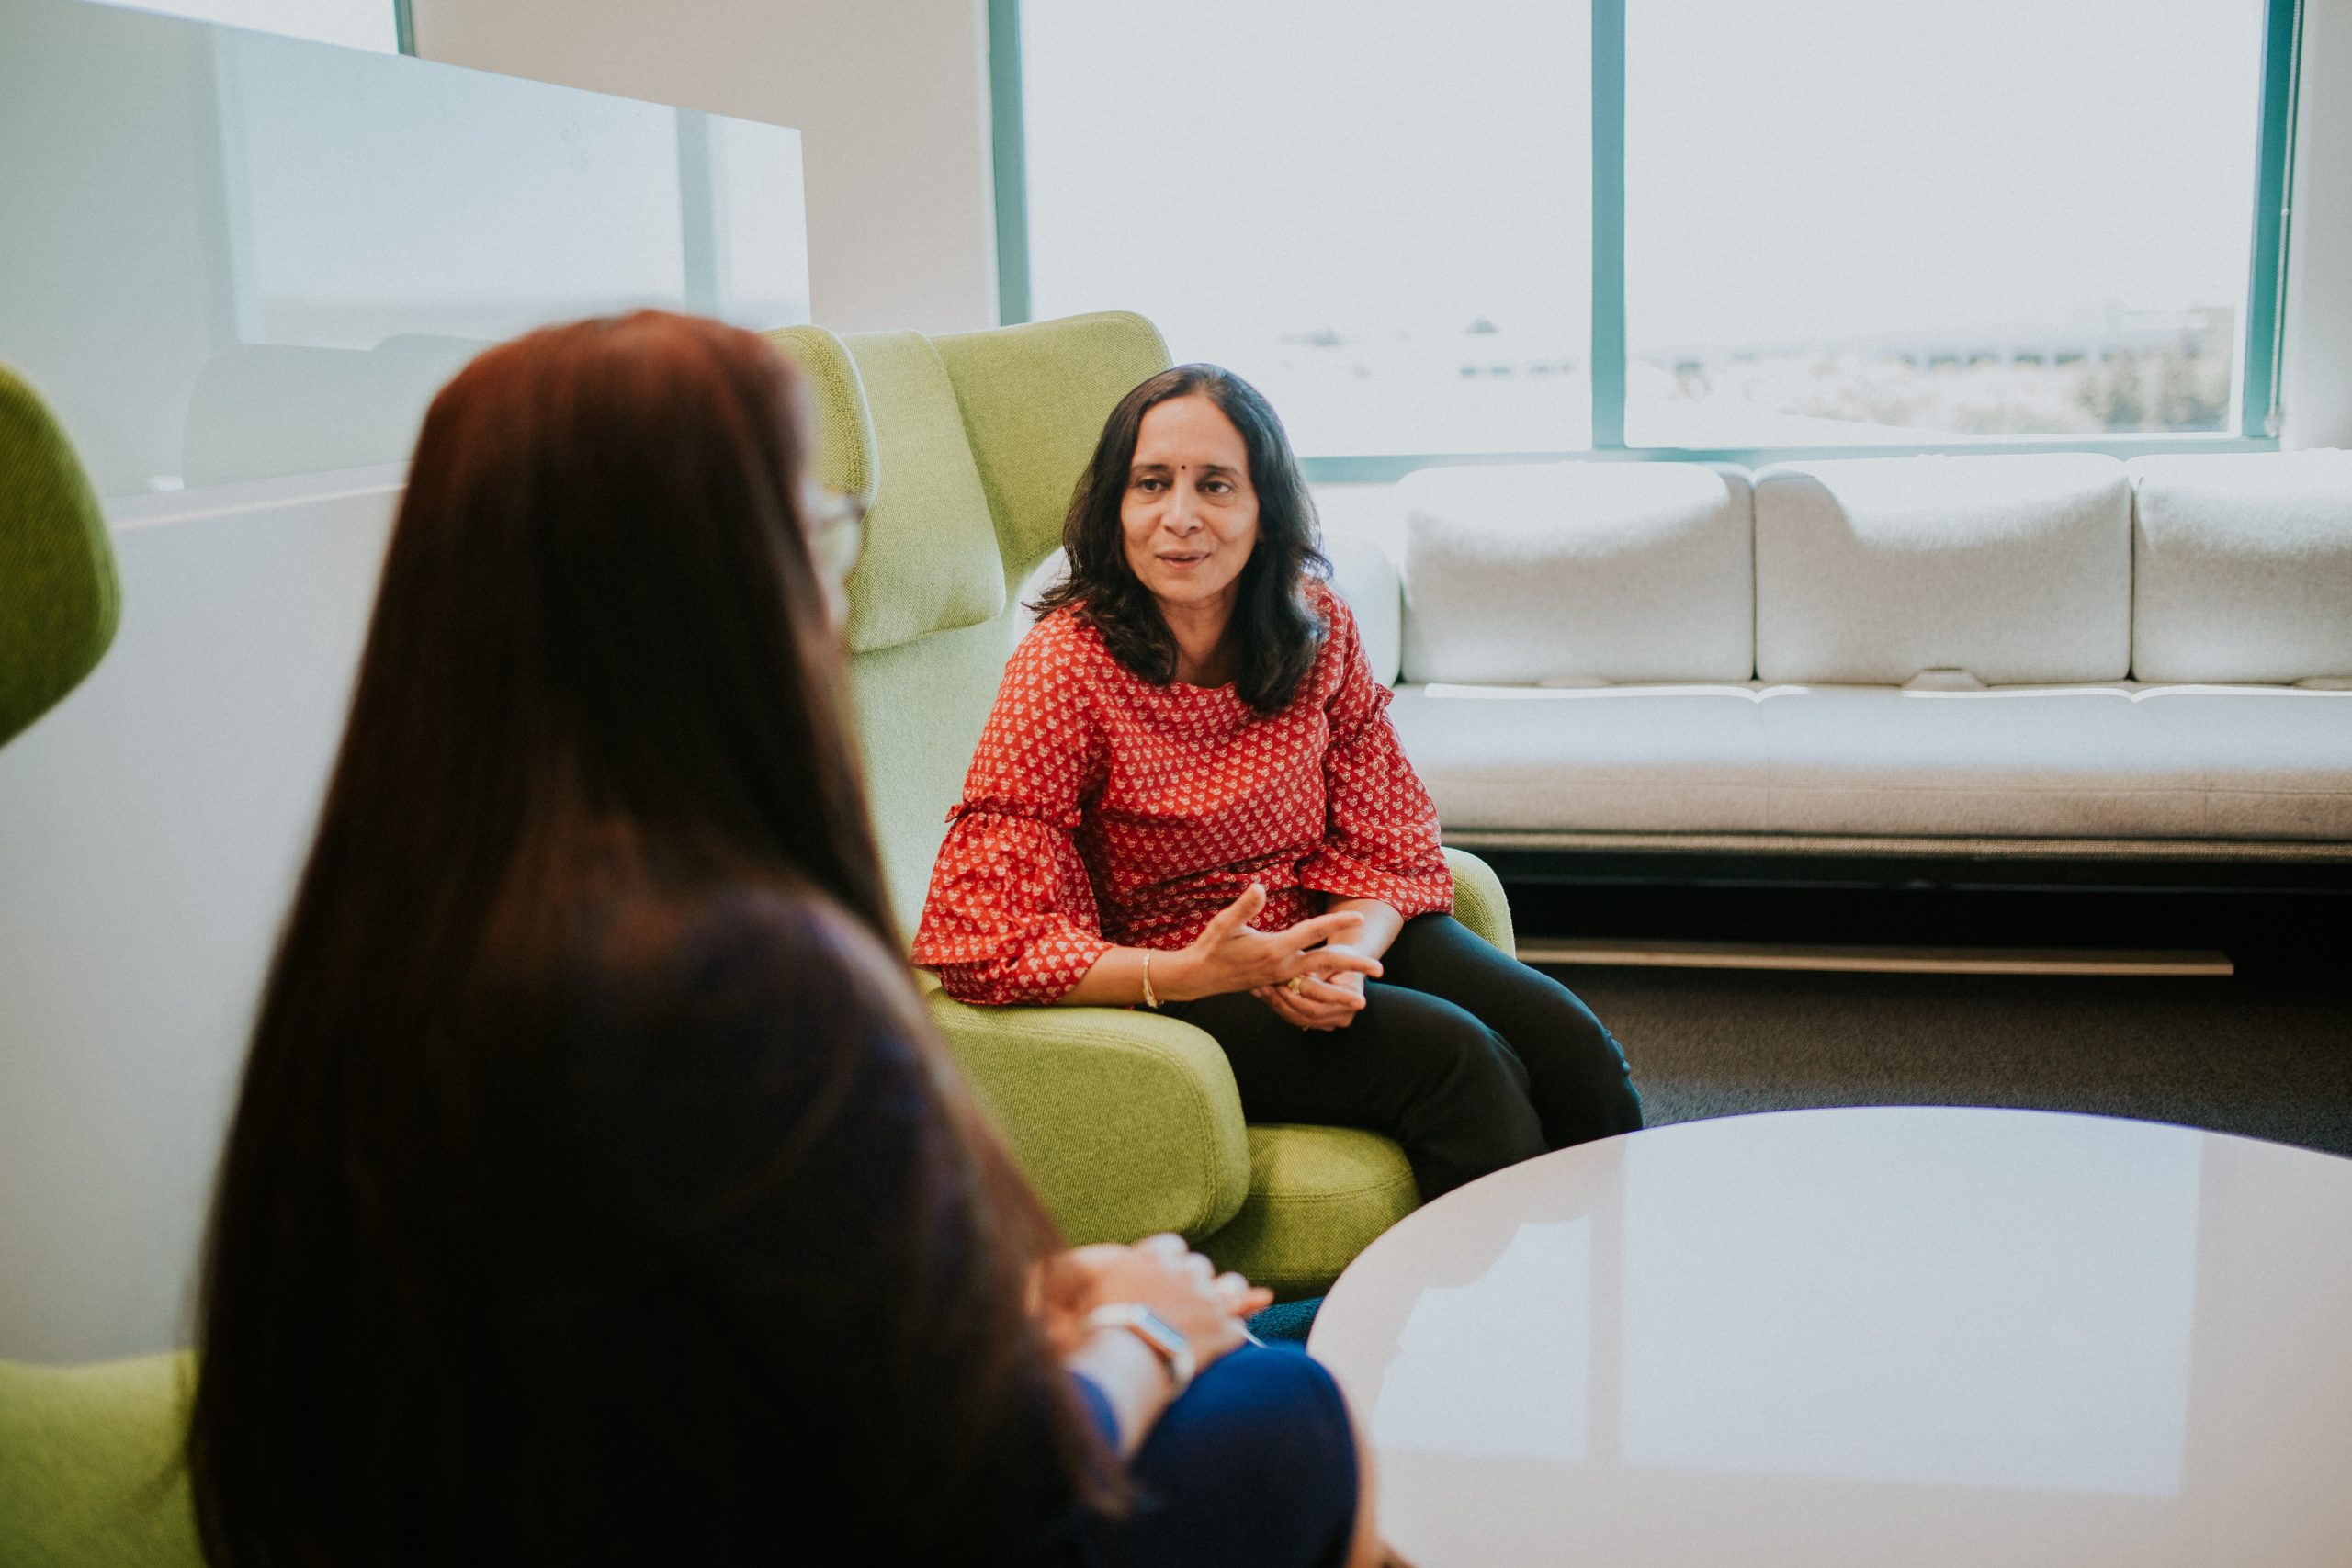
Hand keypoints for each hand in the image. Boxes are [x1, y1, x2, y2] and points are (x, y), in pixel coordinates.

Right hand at [1055, 1235, 1271, 1369]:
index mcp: (1151, 1260)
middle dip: (1197, 1281)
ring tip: (1222, 1308)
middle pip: (1201, 1266)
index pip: (1172, 1247)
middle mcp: (1182, 1274)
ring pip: (1230, 1287)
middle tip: (1188, 1300)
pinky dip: (1236, 1330)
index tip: (1167, 1275)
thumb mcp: (1076, 1294)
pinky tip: (1234, 1336)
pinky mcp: (1222, 1331)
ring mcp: (1206, 1301)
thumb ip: (1070, 1276)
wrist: (1124, 1358)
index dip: (1171, 1262)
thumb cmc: (1094, 1328)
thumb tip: (1032, 1271)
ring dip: (1228, 1296)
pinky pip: (1239, 1325)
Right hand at [1165, 884, 1381, 1001]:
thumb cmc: (1212, 945)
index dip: (1336, 922)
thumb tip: (1260, 887)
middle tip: (1380, 968)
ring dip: (1342, 990)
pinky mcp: (1279, 984)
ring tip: (1364, 998)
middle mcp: (1282, 966)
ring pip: (1319, 983)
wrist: (1201, 976)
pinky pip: (1307, 991)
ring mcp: (1281, 978)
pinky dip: (1323, 995)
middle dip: (1353, 966)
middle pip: (1325, 964)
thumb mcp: (1225, 923)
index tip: (1359, 916)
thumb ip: (1244, 907)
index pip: (1312, 932)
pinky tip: (1336, 997)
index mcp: (1274, 948)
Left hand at [1255, 959, 1367, 1030]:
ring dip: (1277, 1003)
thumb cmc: (1338, 953)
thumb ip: (1316, 970)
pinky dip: (1278, 1006)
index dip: (1301, 990)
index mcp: (1353, 998)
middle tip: (1266, 985)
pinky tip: (1262, 993)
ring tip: (1260, 987)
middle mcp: (1344, 1017)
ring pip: (1298, 1018)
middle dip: (1285, 999)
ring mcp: (1330, 1023)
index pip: (1321, 1000)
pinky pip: (1294, 1018)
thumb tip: (1298, 980)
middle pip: (1309, 1013)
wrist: (1344, 963)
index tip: (1282, 979)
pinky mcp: (1316, 1023)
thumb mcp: (1330, 955)